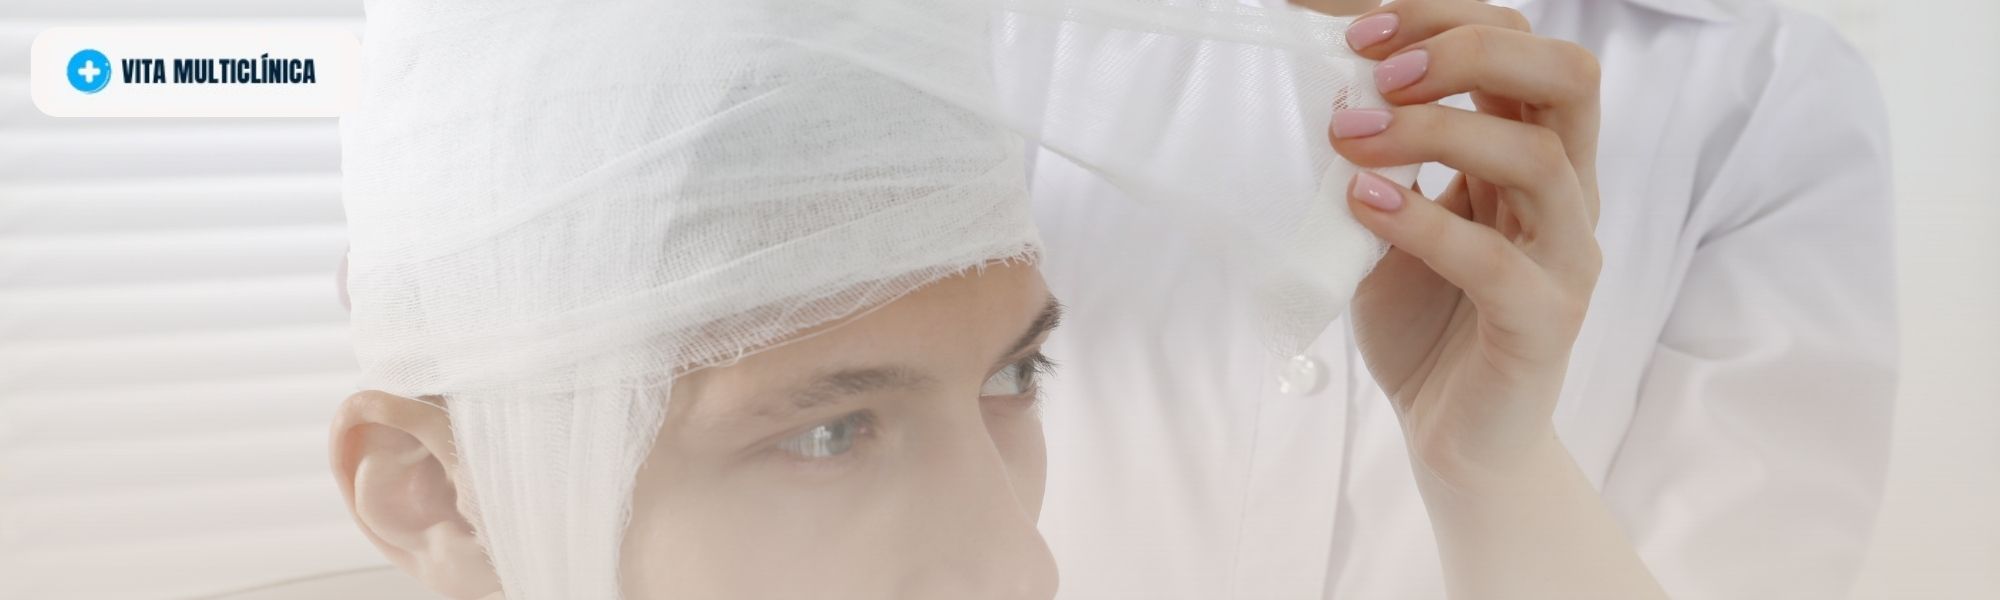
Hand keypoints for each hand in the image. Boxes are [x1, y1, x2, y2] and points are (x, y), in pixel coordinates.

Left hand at [1331, 0, 1603, 479]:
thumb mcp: (1387, 217)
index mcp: (1532, 150)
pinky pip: (1496, 262)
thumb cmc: (1425, 317)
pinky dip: (1424, 223)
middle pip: (1565, 75)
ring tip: (1351, 138)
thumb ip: (1376, 157)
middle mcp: (1565, 192)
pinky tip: (1364, 205)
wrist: (1454, 436)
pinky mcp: (1543, 323)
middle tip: (1375, 71)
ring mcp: (1564, 257)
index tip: (1352, 26)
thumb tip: (1325, 86)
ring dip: (1436, 129)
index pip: (1518, 44)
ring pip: (1539, 158)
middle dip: (1467, 51)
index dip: (1439, 17)